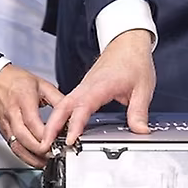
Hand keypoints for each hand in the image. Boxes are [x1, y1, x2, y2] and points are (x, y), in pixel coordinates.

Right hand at [0, 65, 64, 167]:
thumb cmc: (16, 80)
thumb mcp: (41, 84)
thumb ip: (57, 99)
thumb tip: (71, 112)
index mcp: (23, 99)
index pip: (32, 122)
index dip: (44, 136)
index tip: (55, 143)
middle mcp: (12, 113)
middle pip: (24, 138)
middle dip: (39, 150)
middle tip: (53, 154)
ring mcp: (6, 123)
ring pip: (17, 146)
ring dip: (32, 157)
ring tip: (46, 162)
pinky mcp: (3, 130)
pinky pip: (13, 147)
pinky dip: (24, 156)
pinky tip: (34, 159)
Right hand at [49, 29, 154, 147]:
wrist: (127, 42)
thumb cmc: (133, 60)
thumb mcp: (143, 88)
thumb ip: (139, 112)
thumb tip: (140, 131)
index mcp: (100, 85)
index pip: (83, 107)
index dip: (75, 125)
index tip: (71, 139)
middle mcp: (87, 86)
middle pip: (62, 106)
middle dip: (52, 126)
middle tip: (45, 145)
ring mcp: (83, 87)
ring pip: (62, 105)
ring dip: (53, 123)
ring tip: (47, 141)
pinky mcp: (83, 89)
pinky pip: (67, 103)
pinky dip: (60, 116)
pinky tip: (59, 128)